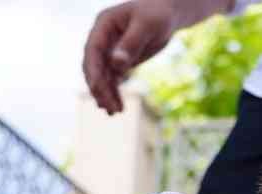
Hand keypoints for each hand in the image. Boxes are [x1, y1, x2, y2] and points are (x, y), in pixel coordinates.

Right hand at [84, 0, 222, 114]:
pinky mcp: (120, 60)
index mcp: (104, 24)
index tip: (96, 88)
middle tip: (109, 107)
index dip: (93, 70)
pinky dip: (114, 92)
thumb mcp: (147, 25)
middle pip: (94, 65)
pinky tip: (118, 107)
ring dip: (106, 94)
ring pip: (103, 75)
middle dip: (99, 87)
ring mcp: (110, 50)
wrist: (169, 14)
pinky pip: (113, 79)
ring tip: (114, 112)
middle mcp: (103, 38)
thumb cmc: (158, 13)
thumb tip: (116, 64)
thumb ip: (131, 43)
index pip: (93, 49)